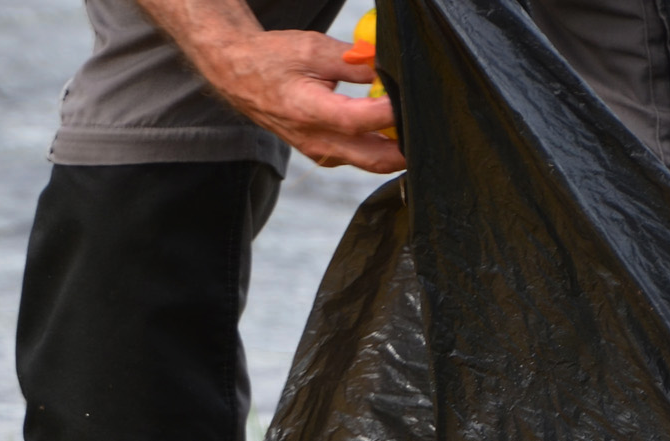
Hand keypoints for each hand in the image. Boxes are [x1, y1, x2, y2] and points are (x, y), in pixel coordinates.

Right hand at [191, 28, 406, 171]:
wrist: (238, 74)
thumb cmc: (271, 59)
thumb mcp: (314, 49)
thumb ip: (354, 61)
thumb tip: (388, 69)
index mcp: (308, 111)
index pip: (361, 120)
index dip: (391, 112)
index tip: (414, 98)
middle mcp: (313, 139)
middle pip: (373, 158)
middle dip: (406, 148)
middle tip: (431, 128)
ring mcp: (316, 150)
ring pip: (368, 161)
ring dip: (395, 150)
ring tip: (415, 127)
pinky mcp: (319, 151)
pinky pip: (356, 157)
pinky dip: (378, 148)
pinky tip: (391, 130)